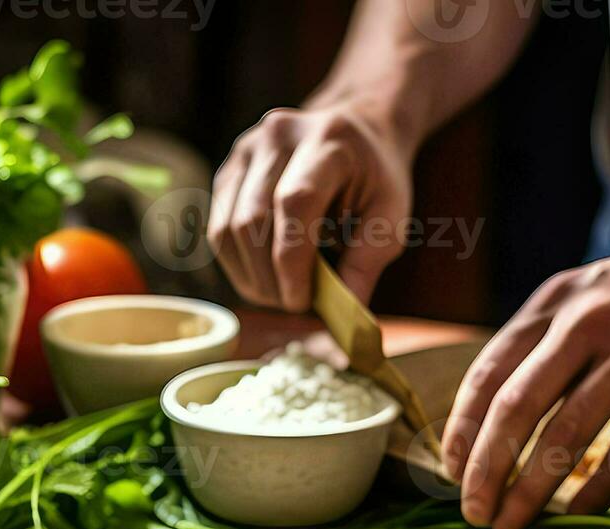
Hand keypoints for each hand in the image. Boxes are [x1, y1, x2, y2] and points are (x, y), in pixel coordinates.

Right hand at [208, 105, 413, 310]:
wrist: (357, 130)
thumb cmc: (377, 178)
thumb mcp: (391, 217)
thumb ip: (367, 264)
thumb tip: (345, 317)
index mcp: (327, 140)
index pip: (294, 204)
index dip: (292, 262)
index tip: (303, 302)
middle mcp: (278, 135)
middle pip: (252, 220)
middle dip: (270, 278)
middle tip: (296, 305)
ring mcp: (246, 149)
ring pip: (227, 228)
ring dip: (251, 276)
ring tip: (280, 294)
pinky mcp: (229, 168)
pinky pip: (218, 227)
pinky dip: (239, 263)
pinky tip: (265, 276)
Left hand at [442, 234, 609, 528]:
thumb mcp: (595, 295)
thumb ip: (552, 345)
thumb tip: (501, 422)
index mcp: (555, 301)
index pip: (489, 371)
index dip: (463, 429)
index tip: (451, 473)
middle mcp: (586, 319)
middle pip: (516, 407)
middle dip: (487, 469)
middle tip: (474, 512)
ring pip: (566, 433)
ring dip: (532, 490)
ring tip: (513, 524)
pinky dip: (598, 490)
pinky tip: (578, 515)